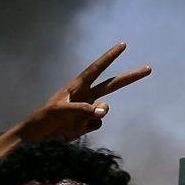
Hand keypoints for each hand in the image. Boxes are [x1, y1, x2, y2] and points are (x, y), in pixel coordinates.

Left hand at [1, 43, 151, 146]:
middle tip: (148, 69)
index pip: (97, 68)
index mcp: (77, 86)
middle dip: (130, 77)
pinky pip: (97, 125)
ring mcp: (87, 111)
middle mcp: (85, 96)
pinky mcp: (86, 125)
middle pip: (112, 85)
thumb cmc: (43, 119)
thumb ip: (82, 109)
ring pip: (105, 110)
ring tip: (79, 119)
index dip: (110, 57)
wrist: (36, 139)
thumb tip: (101, 112)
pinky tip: (73, 131)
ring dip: (98, 114)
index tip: (123, 45)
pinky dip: (88, 128)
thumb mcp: (60, 110)